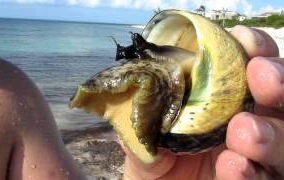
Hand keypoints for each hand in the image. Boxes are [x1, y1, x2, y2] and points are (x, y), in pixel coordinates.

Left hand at [122, 25, 282, 179]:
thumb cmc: (152, 158)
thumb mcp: (144, 136)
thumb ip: (145, 118)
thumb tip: (144, 94)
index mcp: (219, 98)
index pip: (248, 63)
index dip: (252, 47)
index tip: (242, 39)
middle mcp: (245, 120)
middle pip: (279, 95)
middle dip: (277, 81)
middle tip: (262, 77)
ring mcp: (255, 153)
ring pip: (283, 138)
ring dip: (271, 132)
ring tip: (243, 132)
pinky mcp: (255, 179)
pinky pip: (265, 177)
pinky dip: (252, 171)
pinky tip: (233, 165)